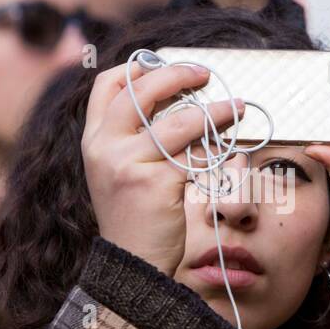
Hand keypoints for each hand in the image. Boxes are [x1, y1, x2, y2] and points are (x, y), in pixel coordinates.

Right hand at [83, 60, 243, 274]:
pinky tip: (230, 143)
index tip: (166, 64)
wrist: (132, 264)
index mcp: (93, 140)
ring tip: (236, 107)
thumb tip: (173, 101)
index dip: (138, 67)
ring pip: (179, 122)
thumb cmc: (133, 216)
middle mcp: (105, 147)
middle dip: (178, 75)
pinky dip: (216, 146)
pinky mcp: (157, 183)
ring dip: (214, 111)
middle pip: (143, 90)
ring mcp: (128, 164)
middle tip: (205, 75)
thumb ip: (132, 138)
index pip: (107, 85)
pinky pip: (195, 154)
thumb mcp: (118, 171)